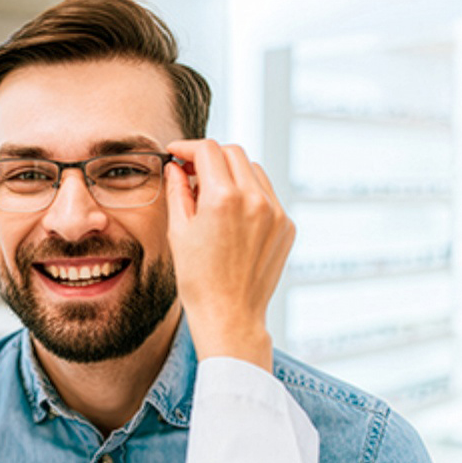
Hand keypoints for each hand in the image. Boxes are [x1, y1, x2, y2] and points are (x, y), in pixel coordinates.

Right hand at [165, 140, 294, 368]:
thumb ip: (178, 191)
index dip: (187, 147)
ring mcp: (275, 212)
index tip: (177, 153)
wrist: (229, 314)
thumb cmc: (198, 279)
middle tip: (191, 172)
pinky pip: (267, 194)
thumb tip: (175, 167)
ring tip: (213, 196)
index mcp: (223, 198)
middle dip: (210, 157)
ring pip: (253, 170)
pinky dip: (249, 194)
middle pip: (233, 153)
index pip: (207, 150)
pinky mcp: (286, 225)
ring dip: (232, 173)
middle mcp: (254, 199)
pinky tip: (232, 217)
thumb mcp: (179, 232)